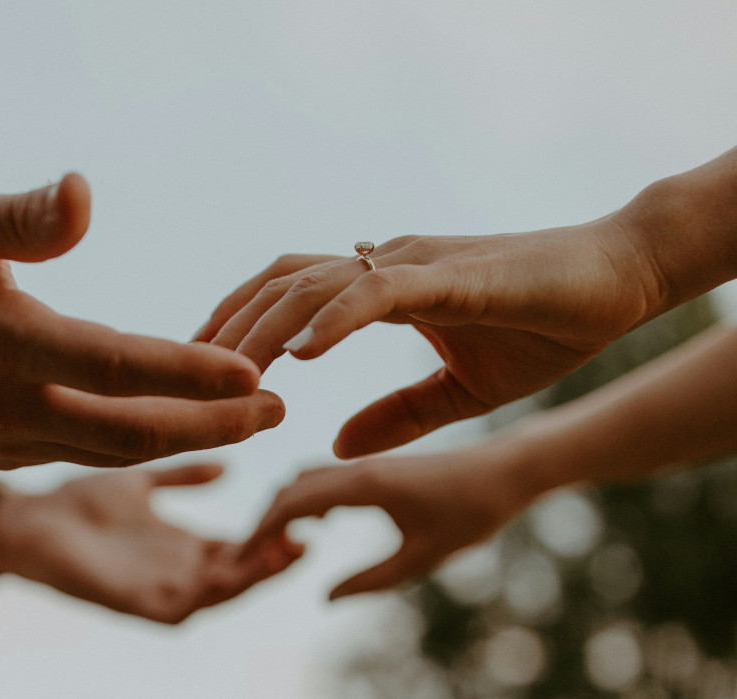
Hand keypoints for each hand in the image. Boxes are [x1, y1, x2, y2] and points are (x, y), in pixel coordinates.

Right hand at [0, 174, 282, 468]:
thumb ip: (20, 216)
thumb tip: (84, 194)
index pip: (114, 368)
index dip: (190, 373)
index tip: (256, 372)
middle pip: (128, 432)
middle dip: (212, 424)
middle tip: (279, 409)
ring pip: (107, 452)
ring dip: (182, 437)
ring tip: (244, 416)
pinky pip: (79, 452)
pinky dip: (135, 440)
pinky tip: (169, 418)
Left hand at [0, 463, 303, 623]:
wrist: (28, 518)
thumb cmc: (78, 503)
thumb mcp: (141, 481)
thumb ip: (182, 475)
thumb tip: (227, 464)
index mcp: (183, 544)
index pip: (242, 545)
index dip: (273, 530)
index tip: (304, 506)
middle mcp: (177, 569)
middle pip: (241, 571)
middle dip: (276, 557)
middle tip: (308, 532)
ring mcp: (159, 588)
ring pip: (221, 592)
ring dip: (255, 576)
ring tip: (285, 551)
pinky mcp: (136, 603)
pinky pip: (185, 607)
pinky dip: (213, 593)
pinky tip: (233, 573)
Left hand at [195, 213, 660, 456]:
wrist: (618, 283)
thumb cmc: (544, 327)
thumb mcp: (458, 391)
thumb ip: (397, 415)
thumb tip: (336, 443)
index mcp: (382, 287)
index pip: (288, 293)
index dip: (240, 326)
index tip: (203, 370)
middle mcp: (385, 263)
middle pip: (280, 283)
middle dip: (230, 328)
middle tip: (189, 377)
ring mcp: (413, 263)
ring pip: (313, 284)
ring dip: (265, 330)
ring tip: (232, 378)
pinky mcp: (448, 274)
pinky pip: (375, 290)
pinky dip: (332, 319)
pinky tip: (300, 357)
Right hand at [241, 448, 529, 600]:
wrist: (507, 469)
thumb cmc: (473, 512)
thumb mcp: (424, 556)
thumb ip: (373, 580)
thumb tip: (324, 598)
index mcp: (364, 485)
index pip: (291, 503)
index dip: (261, 531)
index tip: (243, 559)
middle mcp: (357, 468)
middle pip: (290, 488)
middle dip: (266, 522)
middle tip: (254, 560)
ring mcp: (366, 464)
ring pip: (305, 479)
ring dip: (286, 509)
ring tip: (283, 547)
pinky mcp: (377, 466)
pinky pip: (326, 477)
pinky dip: (309, 499)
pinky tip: (324, 526)